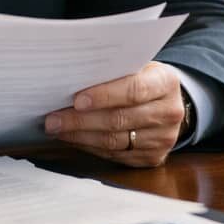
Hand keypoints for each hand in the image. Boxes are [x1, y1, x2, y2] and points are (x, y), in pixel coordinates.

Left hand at [44, 61, 183, 166]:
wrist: (169, 103)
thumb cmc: (144, 79)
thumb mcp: (138, 66)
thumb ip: (114, 71)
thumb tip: (72, 77)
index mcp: (167, 82)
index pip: (134, 90)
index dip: (104, 96)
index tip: (76, 100)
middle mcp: (169, 112)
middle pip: (120, 119)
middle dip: (81, 120)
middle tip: (53, 119)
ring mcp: (163, 138)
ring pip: (115, 141)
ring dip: (80, 136)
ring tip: (57, 129)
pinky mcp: (154, 158)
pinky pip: (115, 155)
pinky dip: (90, 147)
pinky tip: (74, 139)